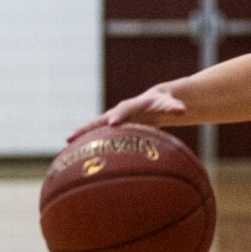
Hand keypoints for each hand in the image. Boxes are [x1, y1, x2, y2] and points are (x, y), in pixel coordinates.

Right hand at [68, 84, 185, 142]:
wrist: (154, 101)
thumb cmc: (163, 103)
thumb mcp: (170, 104)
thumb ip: (174, 107)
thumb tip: (183, 110)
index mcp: (133, 105)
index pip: (124, 110)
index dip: (119, 116)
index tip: (112, 124)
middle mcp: (119, 112)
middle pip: (101, 119)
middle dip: (89, 127)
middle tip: (74, 136)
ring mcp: (113, 119)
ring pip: (95, 127)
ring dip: (82, 134)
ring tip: (67, 143)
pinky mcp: (111, 127)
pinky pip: (97, 133)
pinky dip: (85, 140)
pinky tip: (72, 150)